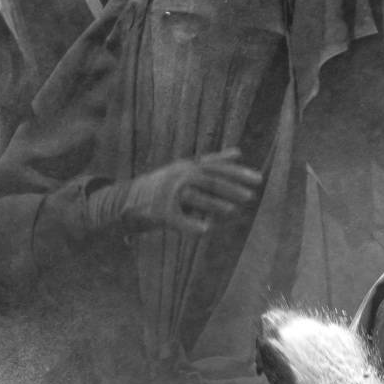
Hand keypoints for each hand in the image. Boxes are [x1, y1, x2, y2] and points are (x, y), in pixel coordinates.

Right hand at [89, 148, 261, 234]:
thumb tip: (239, 152)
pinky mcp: (159, 212)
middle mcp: (178, 176)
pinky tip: (206, 230)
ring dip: (214, 204)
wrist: (125, 201)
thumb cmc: (162, 186)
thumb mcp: (187, 168)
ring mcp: (168, 194)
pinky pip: (177, 219)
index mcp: (187, 167)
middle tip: (251, 195)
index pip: (216, 167)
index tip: (258, 178)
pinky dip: (191, 224)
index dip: (238, 173)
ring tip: (233, 211)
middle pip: (208, 180)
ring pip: (194, 197)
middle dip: (230, 188)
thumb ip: (212, 161)